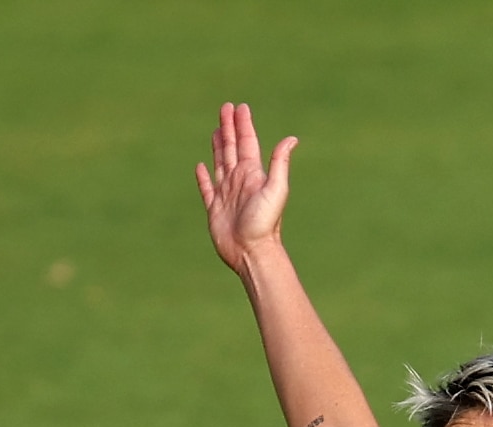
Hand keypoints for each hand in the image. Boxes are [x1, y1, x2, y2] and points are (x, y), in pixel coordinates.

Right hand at [196, 102, 295, 275]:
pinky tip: (200, 166)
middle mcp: (239, 181)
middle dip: (228, 127)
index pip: (247, 142)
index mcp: (253, 174)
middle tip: (226, 108)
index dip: (243, 125)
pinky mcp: (214, 208)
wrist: (252, 252)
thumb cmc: (265, 223)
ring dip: (217, 146)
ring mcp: (226, 194)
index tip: (240, 107)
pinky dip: (203, 177)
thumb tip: (291, 138)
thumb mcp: (276, 189)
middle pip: (231, 147)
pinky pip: (207, 188)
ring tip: (215, 130)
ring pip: (220, 162)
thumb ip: (279, 163)